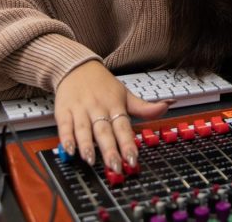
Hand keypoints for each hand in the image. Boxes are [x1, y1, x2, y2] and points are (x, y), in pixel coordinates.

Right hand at [54, 60, 169, 171]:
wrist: (76, 66)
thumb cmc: (103, 84)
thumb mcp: (125, 94)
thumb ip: (144, 107)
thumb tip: (168, 106)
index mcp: (115, 105)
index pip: (123, 127)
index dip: (127, 144)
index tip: (133, 159)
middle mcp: (98, 108)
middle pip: (104, 131)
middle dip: (109, 150)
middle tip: (115, 166)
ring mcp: (80, 110)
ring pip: (84, 129)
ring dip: (87, 145)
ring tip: (91, 159)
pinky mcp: (64, 111)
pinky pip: (65, 126)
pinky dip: (66, 138)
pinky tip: (69, 149)